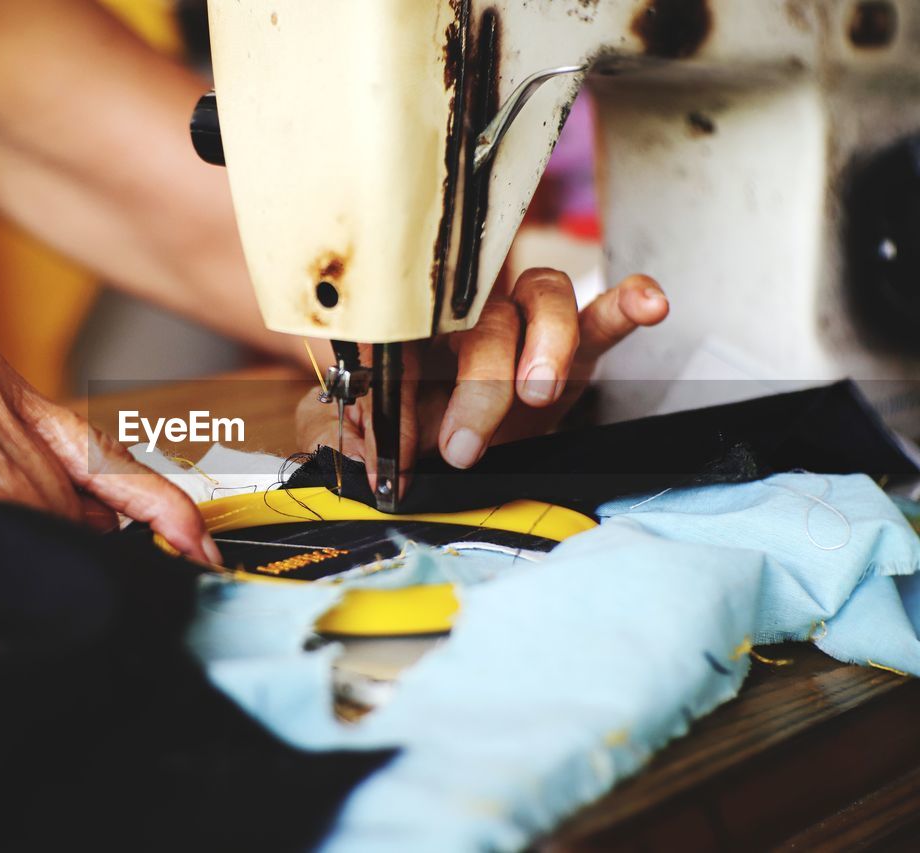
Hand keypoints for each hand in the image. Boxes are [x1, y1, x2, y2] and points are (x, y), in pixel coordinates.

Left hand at [296, 270, 668, 485]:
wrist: (444, 440)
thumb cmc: (403, 425)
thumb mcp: (369, 433)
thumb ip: (359, 436)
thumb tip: (370, 459)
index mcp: (411, 328)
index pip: (411, 333)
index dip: (405, 388)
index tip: (399, 451)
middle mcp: (470, 314)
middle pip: (483, 319)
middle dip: (479, 386)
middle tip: (463, 448)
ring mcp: (524, 322)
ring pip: (542, 297)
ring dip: (546, 343)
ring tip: (539, 390)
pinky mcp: (575, 345)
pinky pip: (603, 312)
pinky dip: (627, 304)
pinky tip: (650, 305)